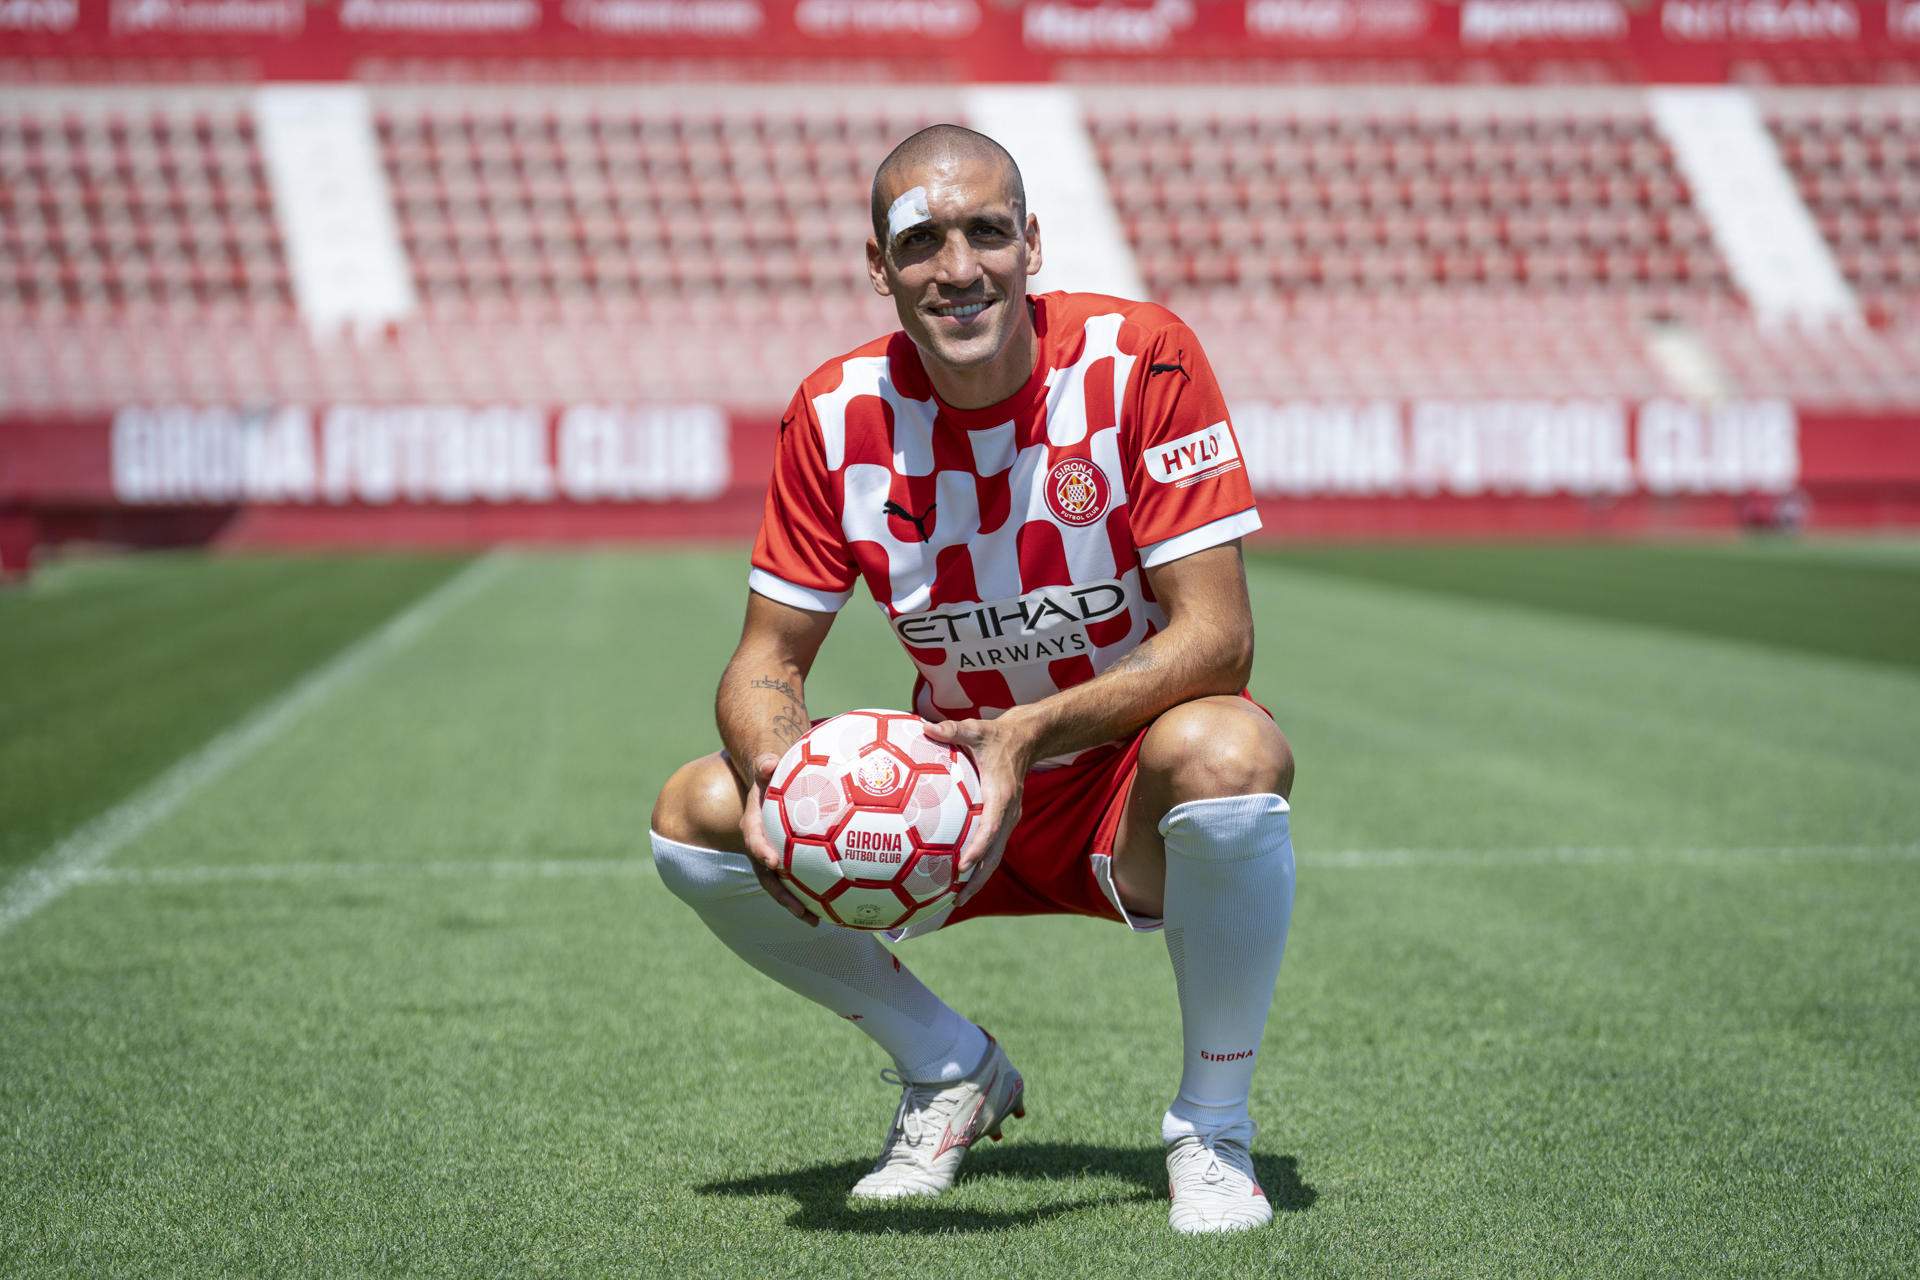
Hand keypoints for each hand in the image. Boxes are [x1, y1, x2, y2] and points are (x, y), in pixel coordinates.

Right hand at [738, 751, 817, 926]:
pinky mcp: (787, 860)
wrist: (764, 781)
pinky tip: (835, 905)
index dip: (761, 851)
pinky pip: (798, 877)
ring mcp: (773, 855)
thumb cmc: (769, 772)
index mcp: (753, 824)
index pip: (753, 840)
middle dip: (782, 895)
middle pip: (768, 875)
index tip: (774, 862)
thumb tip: (766, 762)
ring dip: (797, 903)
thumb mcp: (764, 765)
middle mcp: (761, 845)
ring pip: (783, 884)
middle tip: (800, 910)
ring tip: (818, 921)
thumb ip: (764, 763)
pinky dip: (813, 892)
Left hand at [924, 713, 1037, 910]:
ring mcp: (1008, 819)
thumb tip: (925, 726)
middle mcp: (1008, 813)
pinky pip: (992, 847)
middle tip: (958, 900)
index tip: (962, 866)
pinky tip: (959, 876)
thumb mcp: (976, 729)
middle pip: (995, 854)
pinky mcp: (1003, 820)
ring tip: (957, 900)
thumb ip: (952, 730)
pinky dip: (979, 864)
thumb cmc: (998, 736)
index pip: (991, 829)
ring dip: (979, 879)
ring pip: (995, 856)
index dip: (978, 849)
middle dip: (979, 879)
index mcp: (1001, 796)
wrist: (1027, 739)